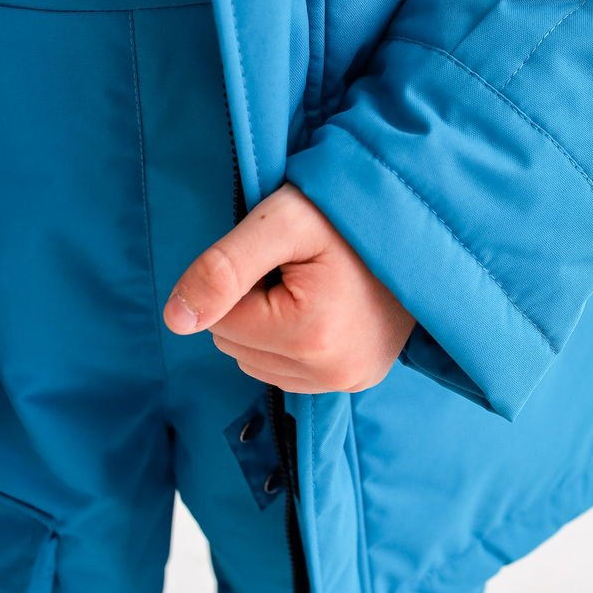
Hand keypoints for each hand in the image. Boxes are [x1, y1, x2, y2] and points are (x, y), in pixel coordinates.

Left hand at [163, 182, 413, 393]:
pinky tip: (323, 307)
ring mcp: (348, 381)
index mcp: (310, 335)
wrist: (418, 220)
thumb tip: (175, 320)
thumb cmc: (346, 211)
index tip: (281, 255)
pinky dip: (292, 340)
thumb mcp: (281, 220)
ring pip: (257, 361)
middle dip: (252, 304)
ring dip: (270, 324)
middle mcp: (331, 373)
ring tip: (313, 285)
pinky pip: (289, 370)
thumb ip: (223, 266)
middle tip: (299, 267)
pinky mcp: (359, 380)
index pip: (220, 320)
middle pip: (236, 345)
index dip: (240, 279)